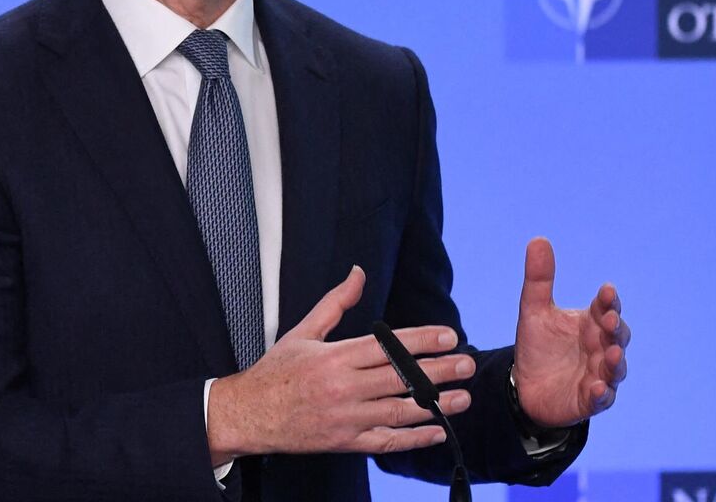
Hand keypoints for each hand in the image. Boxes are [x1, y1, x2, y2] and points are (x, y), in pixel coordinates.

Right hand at [207, 266, 474, 464]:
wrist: (249, 415)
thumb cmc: (276, 373)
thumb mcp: (302, 332)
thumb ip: (335, 303)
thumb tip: (357, 273)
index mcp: (334, 357)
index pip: (387, 346)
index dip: (421, 340)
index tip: (449, 336)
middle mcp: (342, 387)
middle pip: (399, 378)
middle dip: (438, 371)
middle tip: (466, 364)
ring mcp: (345, 417)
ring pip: (398, 411)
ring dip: (434, 405)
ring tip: (462, 398)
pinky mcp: (345, 442)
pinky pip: (386, 442)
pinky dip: (413, 439)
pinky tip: (436, 432)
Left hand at [512, 237, 629, 428]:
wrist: (524, 387)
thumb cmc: (538, 347)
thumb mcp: (534, 311)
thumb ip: (539, 279)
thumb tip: (538, 239)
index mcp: (591, 324)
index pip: (606, 307)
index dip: (608, 300)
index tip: (605, 290)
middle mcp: (601, 348)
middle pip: (618, 336)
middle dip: (616, 328)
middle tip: (610, 319)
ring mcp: (599, 375)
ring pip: (616, 368)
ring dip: (616, 361)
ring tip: (611, 354)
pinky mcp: (590, 400)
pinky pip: (602, 398)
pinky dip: (602, 394)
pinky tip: (598, 388)